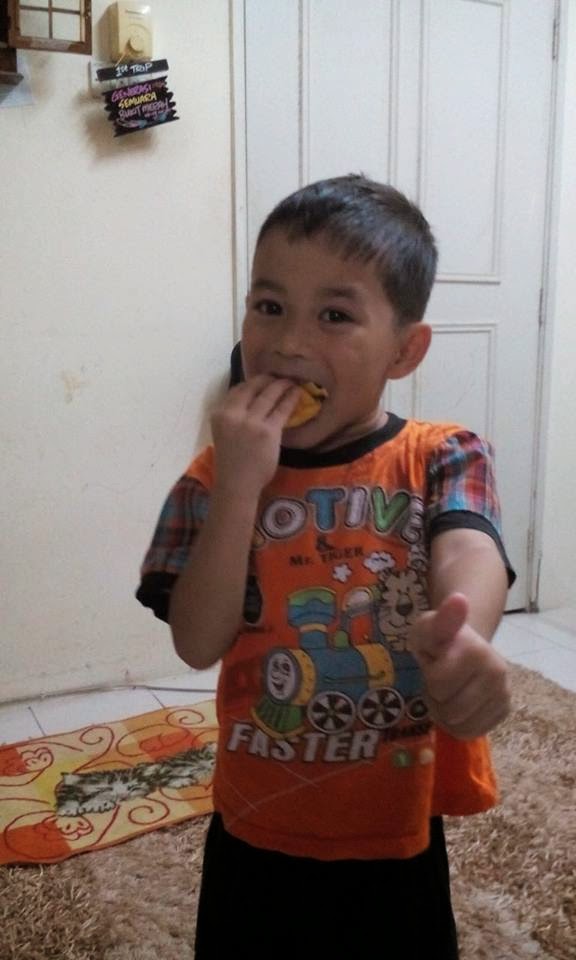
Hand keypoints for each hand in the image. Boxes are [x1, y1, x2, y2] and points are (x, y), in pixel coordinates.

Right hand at [211, 375, 298, 497]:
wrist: (237, 484)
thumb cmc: (232, 462)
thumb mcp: (224, 432)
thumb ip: (234, 415)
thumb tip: (254, 400)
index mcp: (220, 413)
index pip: (237, 389)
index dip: (252, 382)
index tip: (263, 380)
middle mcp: (233, 414)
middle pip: (253, 388)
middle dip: (268, 379)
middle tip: (279, 377)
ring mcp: (251, 422)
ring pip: (269, 395)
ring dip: (282, 385)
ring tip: (291, 382)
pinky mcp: (268, 431)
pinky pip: (282, 409)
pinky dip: (291, 399)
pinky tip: (297, 394)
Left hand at [408, 593, 510, 739]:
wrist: (464, 647)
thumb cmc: (440, 640)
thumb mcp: (429, 628)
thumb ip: (441, 620)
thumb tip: (459, 599)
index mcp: (477, 650)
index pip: (438, 684)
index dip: (430, 677)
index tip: (436, 661)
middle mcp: (497, 672)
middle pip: (449, 709)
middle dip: (437, 698)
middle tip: (440, 680)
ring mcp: (503, 692)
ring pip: (459, 724)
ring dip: (445, 713)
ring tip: (449, 691)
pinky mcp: (504, 710)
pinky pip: (471, 732)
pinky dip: (458, 724)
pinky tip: (459, 703)